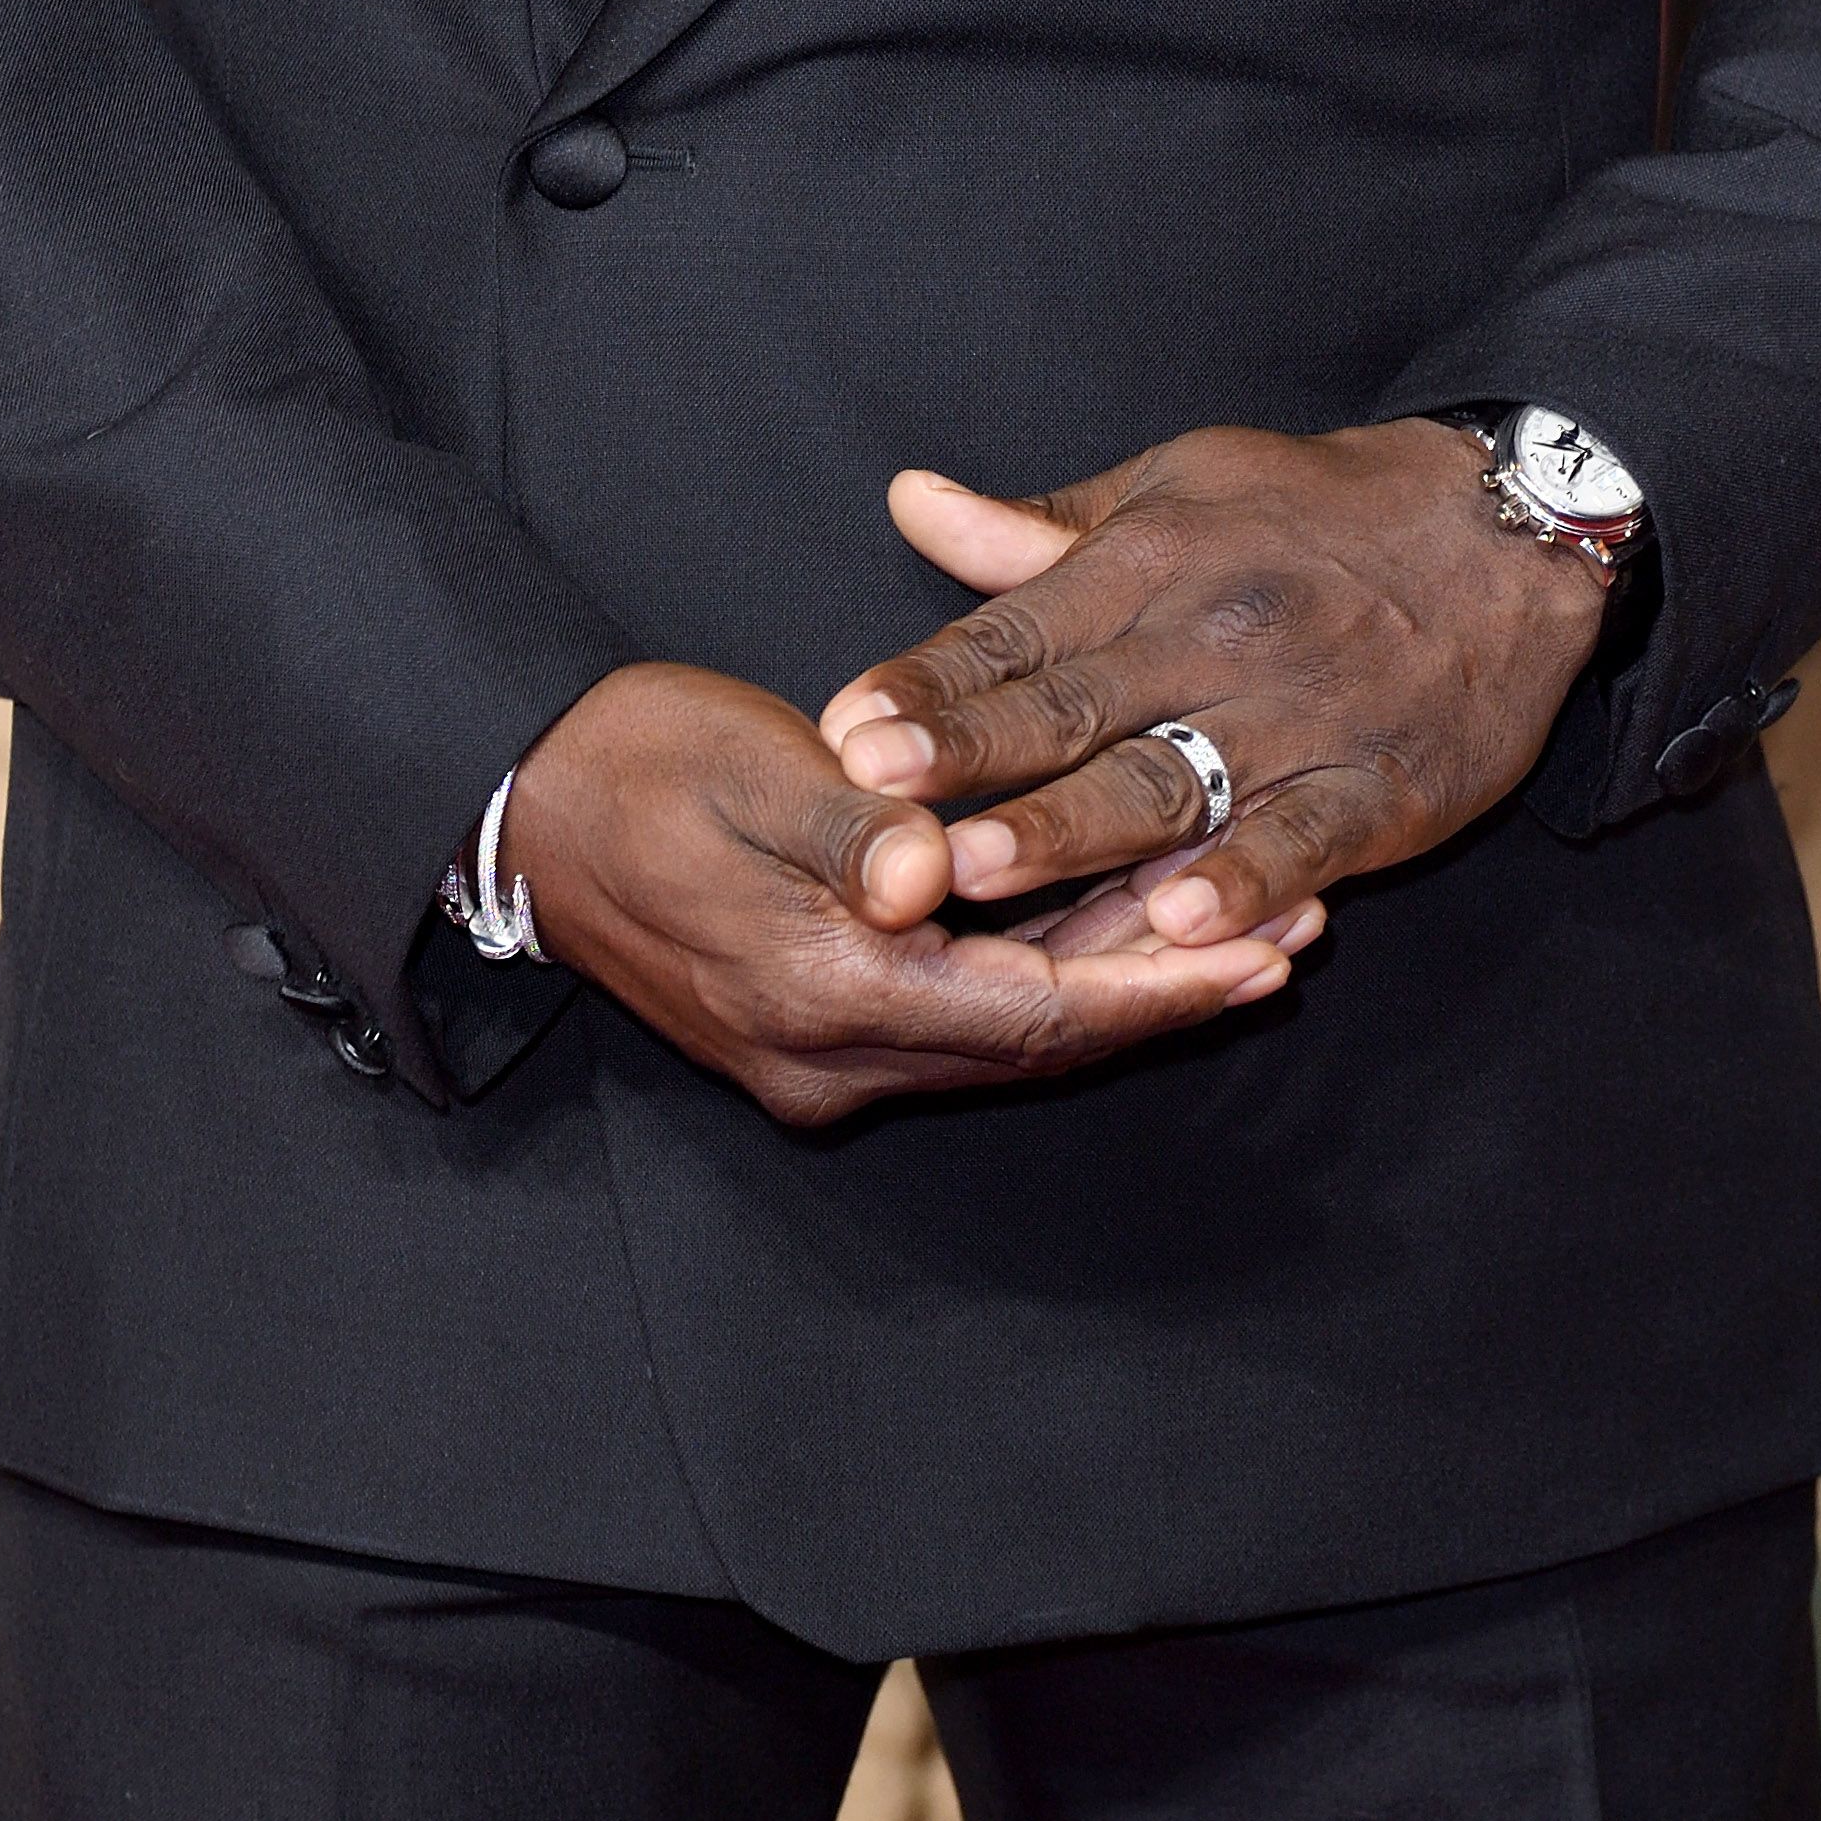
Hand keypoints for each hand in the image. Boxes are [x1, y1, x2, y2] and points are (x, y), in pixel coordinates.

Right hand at [502, 658, 1314, 1130]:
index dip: (1150, 984)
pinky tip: (1125, 929)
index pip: (1023, 1012)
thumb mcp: (746, 768)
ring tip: (1246, 926)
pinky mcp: (818, 1030)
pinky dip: (1052, 976)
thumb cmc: (635, 764)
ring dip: (1122, 983)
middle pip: (1034, 1041)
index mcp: (813, 991)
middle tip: (1292, 929)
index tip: (1257, 948)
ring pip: (1007, 1034)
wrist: (528, 813)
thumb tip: (931, 877)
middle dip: (1167, 988)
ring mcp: (819, 1057)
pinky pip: (965, 1017)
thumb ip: (851, 825)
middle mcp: (826, 1055)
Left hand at [815, 423, 1607, 952]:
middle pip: (1076, 710)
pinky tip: (1186, 919)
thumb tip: (911, 502)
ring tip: (981, 869)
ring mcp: (1299, 717)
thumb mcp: (1173, 491)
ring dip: (1073, 830)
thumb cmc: (1313, 513)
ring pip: (1170, 782)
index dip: (930, 683)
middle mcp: (1216, 636)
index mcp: (1153, 562)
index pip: (1020, 629)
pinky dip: (1248, 879)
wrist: (1507, 530)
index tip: (842, 726)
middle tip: (876, 804)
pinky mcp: (1380, 785)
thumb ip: (1041, 532)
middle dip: (973, 761)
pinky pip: (1306, 836)